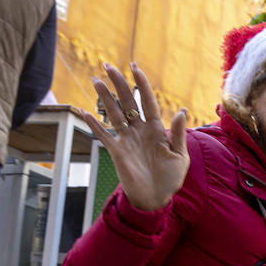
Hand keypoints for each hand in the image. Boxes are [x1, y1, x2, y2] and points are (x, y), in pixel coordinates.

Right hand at [72, 63, 187, 211]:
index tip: (135, 67)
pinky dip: (93, 124)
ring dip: (104, 97)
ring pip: (113, 113)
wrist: (156, 198)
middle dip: (119, 84)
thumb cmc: (170, 178)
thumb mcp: (180, 156)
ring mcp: (126, 139)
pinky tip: (84, 111)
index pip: (148, 101)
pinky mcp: (116, 151)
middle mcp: (139, 130)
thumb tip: (181, 111)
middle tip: (108, 66)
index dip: (141, 84)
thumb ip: (178, 134)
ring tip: (96, 80)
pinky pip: (102, 135)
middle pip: (127, 102)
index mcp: (156, 128)